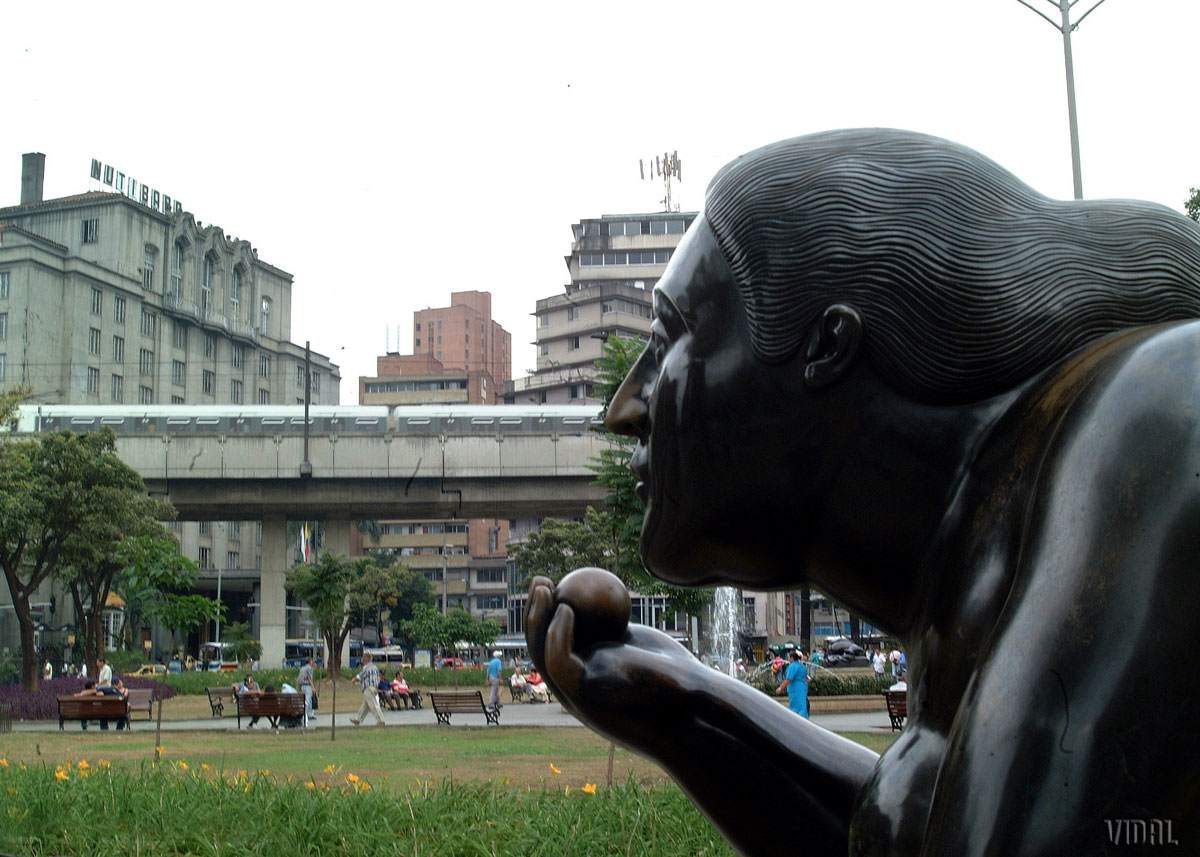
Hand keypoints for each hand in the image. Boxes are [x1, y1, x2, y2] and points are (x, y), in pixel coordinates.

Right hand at [526, 572, 722, 750]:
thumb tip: (602, 594)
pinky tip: (566, 608)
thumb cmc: (674, 674)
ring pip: (543, 655)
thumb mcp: (638, 643)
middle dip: (533, 612)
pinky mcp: (582, 698)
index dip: (545, 613)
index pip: (552, 643)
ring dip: (537, 619)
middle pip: (540, 647)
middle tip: (541, 581)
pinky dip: (558, 634)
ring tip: (544, 587)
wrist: (690, 706)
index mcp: (583, 678)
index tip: (551, 582)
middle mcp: (573, 690)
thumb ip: (615, 629)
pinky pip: (561, 661)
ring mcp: (575, 697)